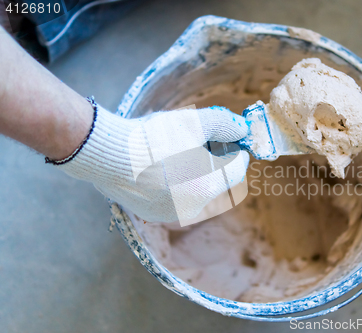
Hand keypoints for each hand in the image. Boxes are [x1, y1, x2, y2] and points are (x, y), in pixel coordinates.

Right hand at [54, 102, 249, 222]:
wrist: (106, 154)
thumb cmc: (153, 137)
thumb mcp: (193, 123)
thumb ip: (224, 125)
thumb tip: (243, 128)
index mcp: (208, 186)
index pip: (237, 170)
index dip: (238, 152)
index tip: (234, 140)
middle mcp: (194, 207)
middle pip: (219, 183)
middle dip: (217, 162)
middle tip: (206, 142)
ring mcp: (174, 214)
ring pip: (199, 191)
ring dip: (198, 174)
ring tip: (182, 152)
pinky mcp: (155, 214)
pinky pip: (178, 198)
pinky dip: (179, 183)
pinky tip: (164, 166)